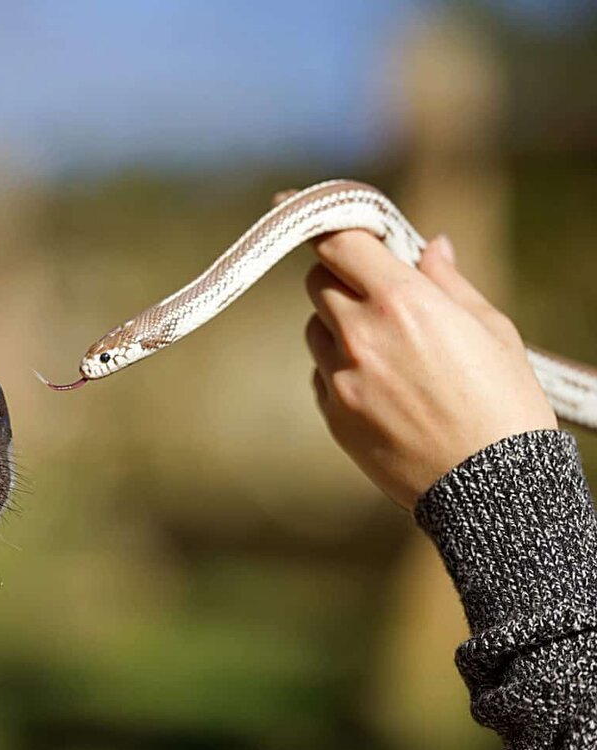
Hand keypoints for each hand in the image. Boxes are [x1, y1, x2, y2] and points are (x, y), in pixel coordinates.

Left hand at [303, 230, 557, 509]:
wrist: (493, 491)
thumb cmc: (506, 404)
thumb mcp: (491, 330)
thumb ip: (447, 282)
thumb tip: (427, 247)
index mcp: (403, 303)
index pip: (338, 243)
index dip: (317, 221)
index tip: (296, 205)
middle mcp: (361, 336)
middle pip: (319, 281)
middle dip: (342, 275)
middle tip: (376, 288)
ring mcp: (340, 378)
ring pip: (315, 326)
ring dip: (338, 322)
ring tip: (390, 348)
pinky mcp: (332, 415)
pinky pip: (320, 371)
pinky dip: (339, 365)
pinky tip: (383, 385)